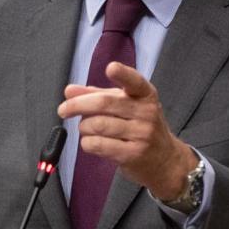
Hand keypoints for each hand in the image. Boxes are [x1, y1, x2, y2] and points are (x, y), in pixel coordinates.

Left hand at [57, 61, 197, 199]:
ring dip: (83, 127)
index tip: (111, 68)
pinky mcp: (132, 154)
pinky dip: (87, 142)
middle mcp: (146, 113)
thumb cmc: (140, 127)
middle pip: (104, 103)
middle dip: (77, 105)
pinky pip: (98, 145)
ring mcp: (142, 134)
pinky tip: (91, 142)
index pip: (135, 82)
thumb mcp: (125, 106)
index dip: (123, 74)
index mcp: (145, 95)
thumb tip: (70, 91)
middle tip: (63, 110)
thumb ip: (97, 95)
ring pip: (97, 125)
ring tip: (86, 128)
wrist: (165, 160)